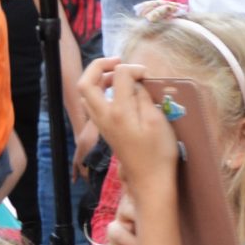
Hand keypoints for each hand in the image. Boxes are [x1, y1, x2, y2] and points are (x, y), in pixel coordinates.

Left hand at [79, 58, 180, 190]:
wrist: (150, 182)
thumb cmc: (158, 153)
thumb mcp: (157, 121)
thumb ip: (143, 97)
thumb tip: (135, 83)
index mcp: (118, 112)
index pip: (119, 76)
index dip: (134, 68)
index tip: (148, 75)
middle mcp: (104, 116)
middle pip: (86, 83)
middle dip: (99, 66)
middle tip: (118, 62)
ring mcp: (102, 124)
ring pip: (87, 94)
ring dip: (98, 79)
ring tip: (118, 76)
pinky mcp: (105, 130)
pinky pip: (93, 104)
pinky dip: (100, 92)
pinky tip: (117, 93)